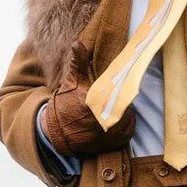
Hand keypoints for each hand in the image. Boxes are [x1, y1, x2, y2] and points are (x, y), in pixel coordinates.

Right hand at [39, 41, 135, 157]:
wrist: (56, 131)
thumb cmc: (64, 104)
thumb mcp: (71, 81)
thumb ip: (78, 62)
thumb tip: (77, 42)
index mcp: (93, 101)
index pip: (119, 92)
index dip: (126, 86)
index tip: (130, 78)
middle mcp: (101, 119)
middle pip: (125, 105)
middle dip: (125, 98)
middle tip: (124, 91)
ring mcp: (107, 133)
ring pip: (128, 118)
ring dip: (127, 112)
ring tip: (122, 104)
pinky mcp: (110, 144)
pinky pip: (128, 132)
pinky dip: (128, 125)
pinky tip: (124, 118)